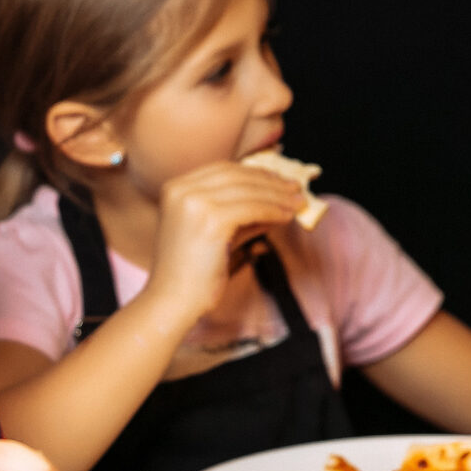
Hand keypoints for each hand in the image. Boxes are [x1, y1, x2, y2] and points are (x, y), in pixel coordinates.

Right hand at [139, 160, 304, 320]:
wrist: (172, 301)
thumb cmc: (191, 274)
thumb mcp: (213, 234)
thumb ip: (240, 215)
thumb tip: (275, 202)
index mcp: (175, 189)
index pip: (223, 170)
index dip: (255, 172)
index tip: (278, 180)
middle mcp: (181, 190)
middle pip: (237, 175)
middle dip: (271, 181)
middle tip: (295, 190)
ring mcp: (194, 203)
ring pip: (248, 190)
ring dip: (278, 196)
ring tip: (298, 204)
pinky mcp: (211, 219)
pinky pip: (253, 208)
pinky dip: (273, 211)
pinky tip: (286, 218)